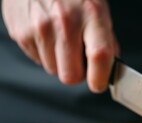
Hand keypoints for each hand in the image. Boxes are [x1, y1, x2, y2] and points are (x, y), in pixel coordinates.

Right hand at [2, 0, 118, 92]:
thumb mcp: (98, 9)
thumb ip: (106, 39)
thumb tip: (110, 66)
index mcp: (91, 15)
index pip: (99, 57)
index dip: (100, 79)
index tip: (99, 84)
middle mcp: (65, 22)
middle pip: (70, 76)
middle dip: (76, 73)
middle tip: (78, 60)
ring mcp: (40, 28)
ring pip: (53, 71)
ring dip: (59, 62)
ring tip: (60, 40)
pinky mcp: (21, 33)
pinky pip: (37, 60)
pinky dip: (44, 53)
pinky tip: (47, 35)